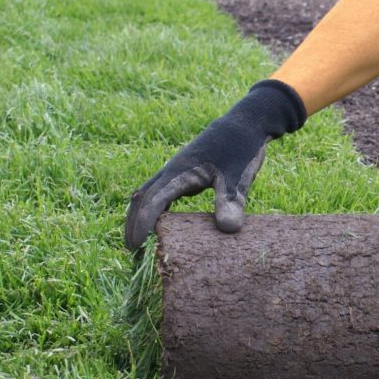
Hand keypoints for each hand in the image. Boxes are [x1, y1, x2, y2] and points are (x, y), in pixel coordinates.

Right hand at [124, 80, 306, 251]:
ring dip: (139, 217)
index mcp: (180, 172)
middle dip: (133, 224)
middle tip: (132, 254)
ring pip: (147, 195)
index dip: (143, 224)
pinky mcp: (183, 174)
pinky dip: (154, 211)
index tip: (138, 248)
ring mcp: (175, 172)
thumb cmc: (241, 150)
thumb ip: (232, 201)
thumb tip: (227, 230)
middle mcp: (171, 171)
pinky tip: (159, 228)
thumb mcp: (239, 177)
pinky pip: (160, 194)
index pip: (153, 201)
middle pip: (141, 199)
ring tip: (139, 245)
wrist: (246, 124)